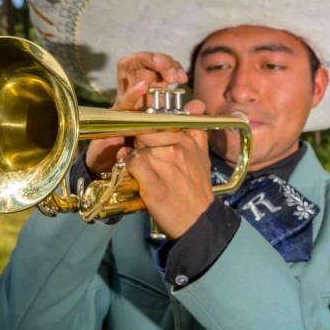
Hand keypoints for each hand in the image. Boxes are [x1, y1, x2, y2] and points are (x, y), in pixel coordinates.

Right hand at [84, 52, 188, 175]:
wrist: (114, 164)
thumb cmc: (141, 144)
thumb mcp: (164, 126)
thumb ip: (181, 115)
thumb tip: (199, 105)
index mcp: (146, 89)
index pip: (155, 63)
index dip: (169, 64)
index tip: (182, 77)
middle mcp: (132, 90)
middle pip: (142, 60)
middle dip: (162, 62)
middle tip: (176, 75)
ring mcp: (122, 100)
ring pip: (129, 69)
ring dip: (149, 68)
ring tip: (166, 77)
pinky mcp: (114, 115)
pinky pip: (123, 100)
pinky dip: (133, 92)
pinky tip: (142, 85)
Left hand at [118, 99, 212, 238]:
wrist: (198, 220)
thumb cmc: (198, 189)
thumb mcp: (204, 157)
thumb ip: (197, 133)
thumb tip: (197, 109)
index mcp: (189, 140)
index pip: (163, 119)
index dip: (151, 123)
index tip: (147, 130)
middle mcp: (178, 146)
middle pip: (147, 130)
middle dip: (140, 138)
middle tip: (138, 148)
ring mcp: (164, 162)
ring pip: (138, 144)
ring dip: (132, 151)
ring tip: (133, 160)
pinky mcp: (151, 179)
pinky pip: (131, 161)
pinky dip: (125, 163)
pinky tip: (128, 169)